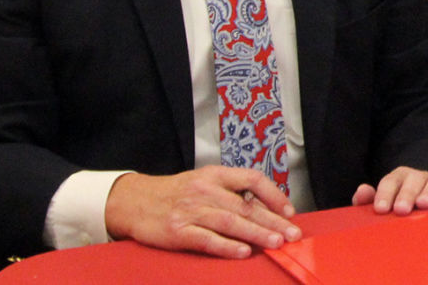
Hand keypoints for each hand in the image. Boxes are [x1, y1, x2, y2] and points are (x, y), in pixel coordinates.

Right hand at [105, 166, 300, 258]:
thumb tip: (264, 208)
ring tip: (276, 243)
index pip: (252, 179)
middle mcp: (205, 190)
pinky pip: (207, 240)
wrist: (134, 201)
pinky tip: (243, 252)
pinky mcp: (178, 232)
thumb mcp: (203, 182)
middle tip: (292, 234)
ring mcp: (191, 211)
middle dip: (273, 221)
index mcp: (215, 175)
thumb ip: (230, 192)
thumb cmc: (176, 193)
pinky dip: (227, 246)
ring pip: (231, 222)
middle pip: (246, 206)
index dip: (274, 195)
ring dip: (256, 234)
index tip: (290, 211)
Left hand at [351, 165, 427, 214]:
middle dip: (407, 193)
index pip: (391, 181)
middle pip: (414, 177)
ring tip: (424, 204)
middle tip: (401, 209)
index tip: (381, 209)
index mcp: (399, 179)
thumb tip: (362, 192)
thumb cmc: (402, 209)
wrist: (427, 202)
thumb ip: (369, 201)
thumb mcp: (384, 205)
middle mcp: (420, 176)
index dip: (385, 193)